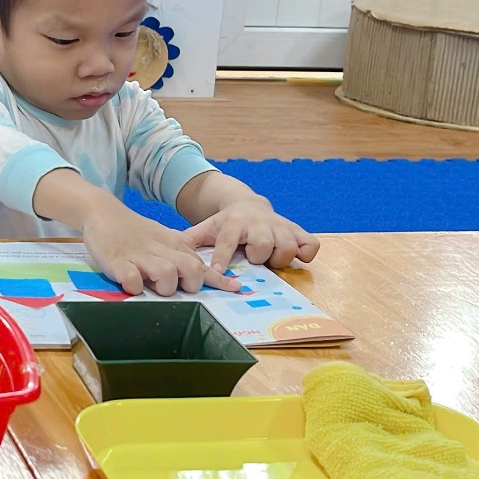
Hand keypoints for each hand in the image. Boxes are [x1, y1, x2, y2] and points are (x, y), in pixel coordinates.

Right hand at [82, 204, 237, 296]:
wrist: (103, 212)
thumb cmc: (134, 230)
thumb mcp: (163, 238)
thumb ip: (182, 253)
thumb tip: (203, 271)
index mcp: (174, 246)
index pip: (202, 265)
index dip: (219, 279)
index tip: (236, 288)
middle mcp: (161, 251)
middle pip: (191, 270)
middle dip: (189, 285)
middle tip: (174, 287)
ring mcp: (138, 256)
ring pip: (166, 275)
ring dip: (162, 286)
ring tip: (150, 286)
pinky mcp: (117, 261)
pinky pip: (131, 278)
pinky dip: (134, 285)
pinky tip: (130, 285)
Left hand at [182, 197, 319, 273]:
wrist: (248, 204)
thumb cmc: (225, 224)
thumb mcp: (206, 228)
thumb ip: (189, 240)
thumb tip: (168, 252)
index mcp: (233, 223)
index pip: (227, 241)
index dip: (223, 258)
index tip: (219, 273)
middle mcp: (258, 223)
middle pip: (262, 244)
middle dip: (258, 255)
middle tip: (253, 259)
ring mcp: (280, 227)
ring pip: (287, 246)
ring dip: (280, 257)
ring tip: (271, 260)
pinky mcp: (297, 231)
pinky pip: (310, 244)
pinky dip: (307, 252)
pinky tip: (297, 257)